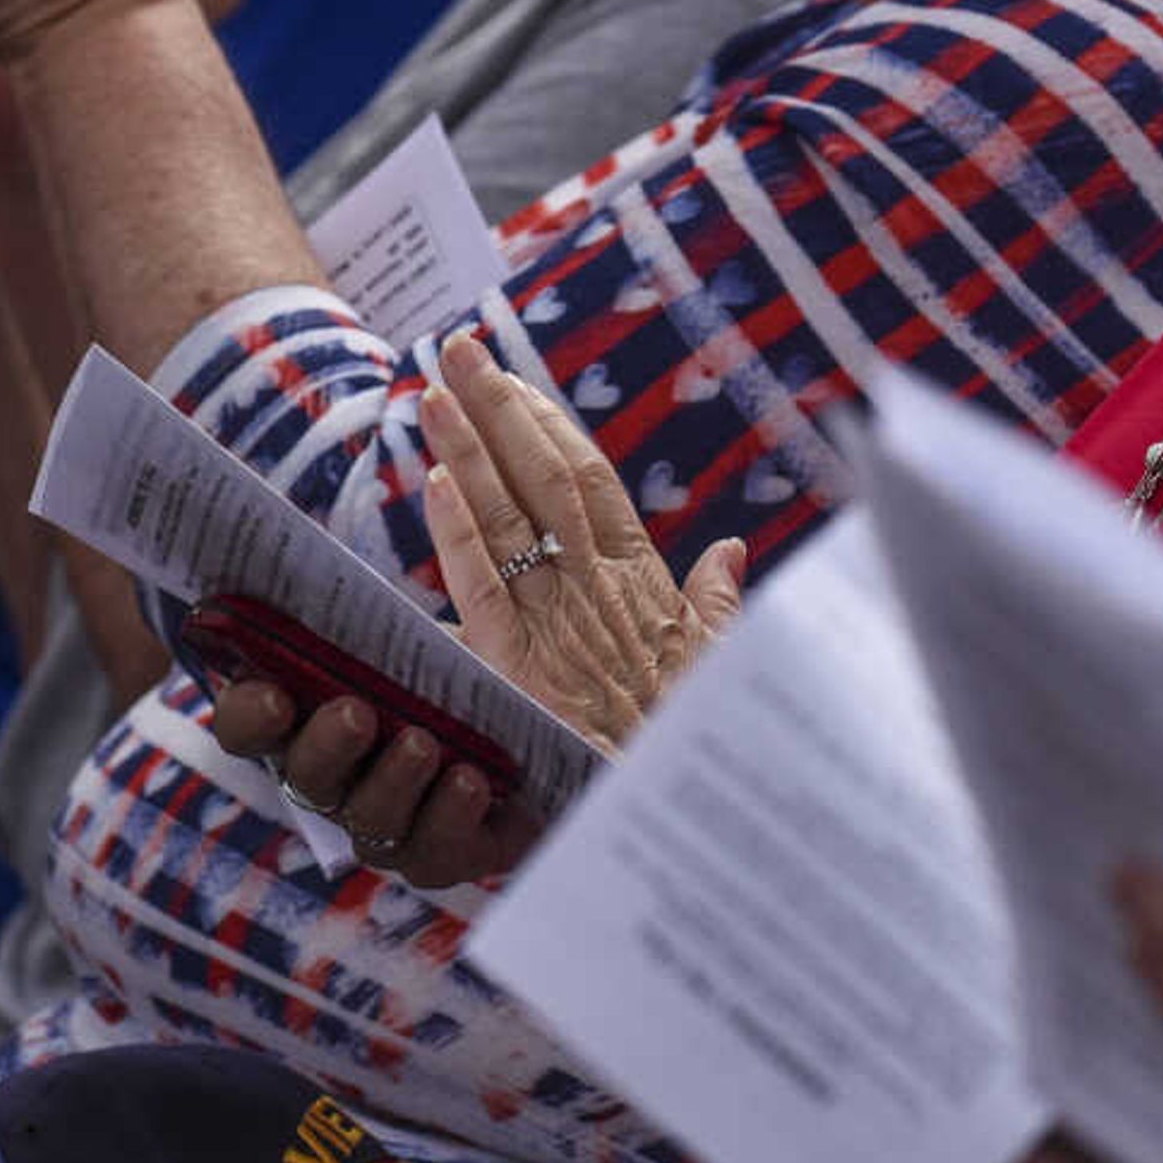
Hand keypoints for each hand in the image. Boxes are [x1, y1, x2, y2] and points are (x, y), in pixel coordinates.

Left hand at [208, 333, 745, 893]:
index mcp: (644, 583)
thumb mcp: (718, 669)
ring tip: (430, 387)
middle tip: (457, 349)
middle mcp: (598, 587)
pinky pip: (480, 583)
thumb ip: (718, 606)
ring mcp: (556, 621)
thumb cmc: (696, 746)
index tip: (514, 382)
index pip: (591, 483)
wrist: (676, 814)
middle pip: (544, 476)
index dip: (549, 426)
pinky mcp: (516, 664)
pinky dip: (454, 528)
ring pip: (507, 514)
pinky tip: (429, 478)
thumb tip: (733, 551)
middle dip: (500, 408)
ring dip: (465, 447)